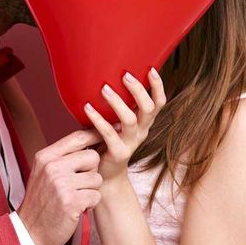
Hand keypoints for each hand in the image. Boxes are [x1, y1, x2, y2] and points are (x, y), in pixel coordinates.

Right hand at [16, 128, 103, 244]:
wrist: (29, 232)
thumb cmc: (41, 202)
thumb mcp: (44, 172)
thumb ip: (62, 156)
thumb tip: (90, 138)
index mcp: (45, 157)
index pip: (77, 137)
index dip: (95, 135)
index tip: (106, 137)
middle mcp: (52, 167)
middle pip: (92, 157)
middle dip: (91, 172)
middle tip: (79, 185)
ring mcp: (61, 184)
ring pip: (97, 178)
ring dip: (90, 190)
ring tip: (75, 198)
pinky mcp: (71, 202)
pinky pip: (96, 195)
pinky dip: (90, 204)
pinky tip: (77, 208)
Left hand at [84, 68, 166, 182]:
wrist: (105, 175)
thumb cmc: (108, 142)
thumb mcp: (118, 123)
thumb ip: (118, 106)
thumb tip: (105, 75)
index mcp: (144, 123)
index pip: (158, 103)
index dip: (158, 86)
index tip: (151, 69)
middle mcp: (142, 132)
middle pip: (148, 109)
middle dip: (138, 90)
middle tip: (125, 75)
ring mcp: (131, 144)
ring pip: (130, 120)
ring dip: (118, 102)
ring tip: (104, 88)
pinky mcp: (118, 153)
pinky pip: (109, 134)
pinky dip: (98, 119)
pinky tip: (87, 108)